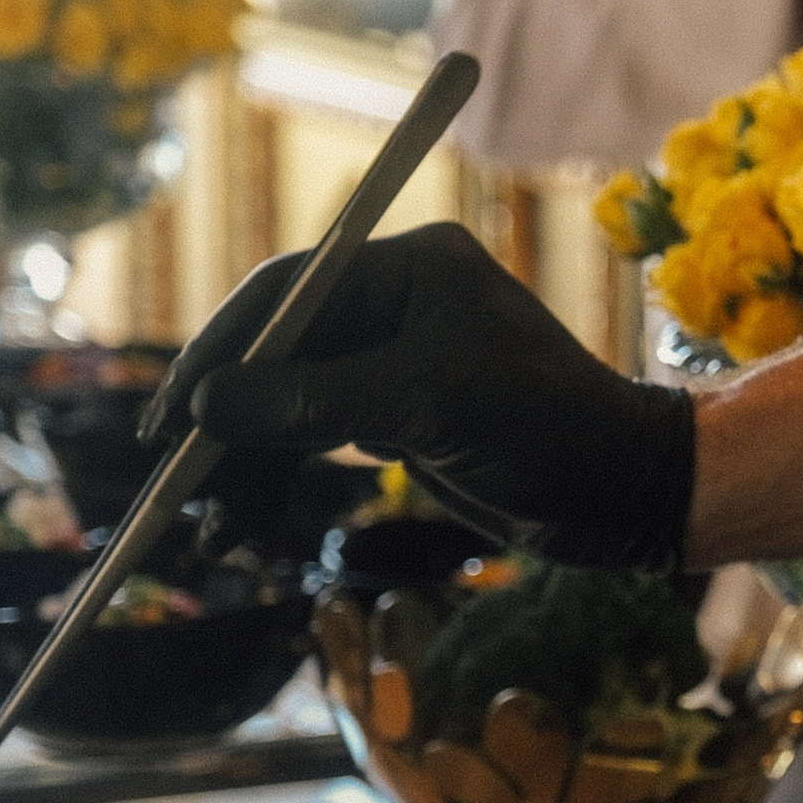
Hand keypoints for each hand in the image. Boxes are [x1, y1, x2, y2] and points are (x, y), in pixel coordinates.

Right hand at [141, 222, 692, 569]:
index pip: (285, 294)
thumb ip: (316, 402)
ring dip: (247, 469)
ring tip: (215, 534)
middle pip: (276, 355)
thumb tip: (209, 406)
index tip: (175, 415)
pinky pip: (316, 442)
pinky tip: (251, 530)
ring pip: (290, 408)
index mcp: (410, 268)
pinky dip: (282, 484)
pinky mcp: (401, 419)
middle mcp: (397, 304)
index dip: (222, 352)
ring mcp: (396, 362)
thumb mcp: (428, 407)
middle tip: (175, 487)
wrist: (627, 494)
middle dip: (226, 426)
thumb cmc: (550, 429)